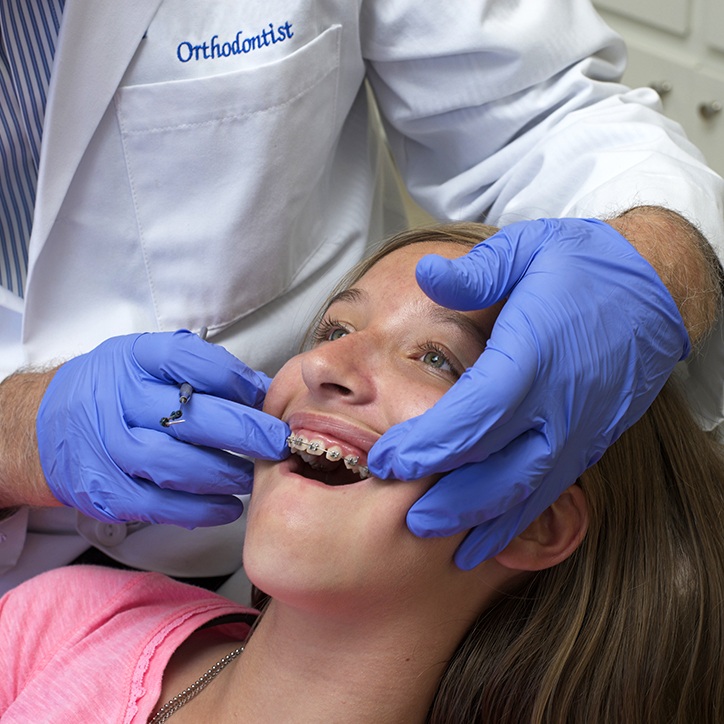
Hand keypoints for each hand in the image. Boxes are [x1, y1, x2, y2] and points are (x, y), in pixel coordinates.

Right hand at [37, 331, 288, 526]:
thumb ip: (198, 371)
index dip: (235, 379)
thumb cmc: (113, 391)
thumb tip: (262, 393)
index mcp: (133, 358)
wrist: (42, 425)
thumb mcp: (146, 362)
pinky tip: (227, 507)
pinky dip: (199, 510)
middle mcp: (116, 399)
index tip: (264, 397)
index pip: (190, 360)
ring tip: (255, 477)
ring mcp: (106, 447)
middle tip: (279, 442)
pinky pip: (158, 505)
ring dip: (225, 475)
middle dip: (246, 432)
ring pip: (176, 465)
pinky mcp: (103, 490)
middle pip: (190, 416)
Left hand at [367, 218, 689, 567]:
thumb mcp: (527, 249)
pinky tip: (489, 537)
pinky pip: (551, 491)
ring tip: (439, 539)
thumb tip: (423, 274)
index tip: (386, 461)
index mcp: (535, 356)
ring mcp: (581, 429)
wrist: (655, 289)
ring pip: (527, 492)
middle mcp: (560, 404)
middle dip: (448, 500)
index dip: (427, 446)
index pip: (474, 417)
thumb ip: (476, 271)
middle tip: (403, 518)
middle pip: (499, 471)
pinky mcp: (592, 440)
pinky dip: (517, 519)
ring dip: (480, 521)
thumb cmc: (582, 266)